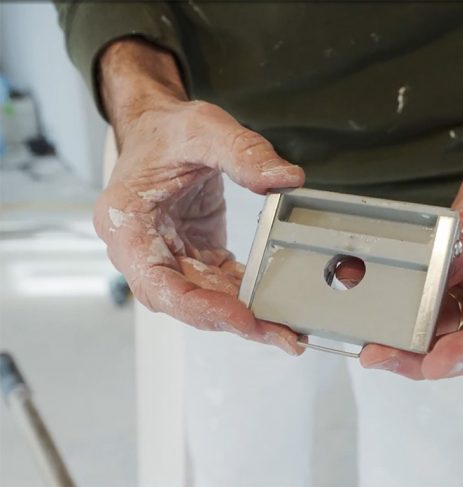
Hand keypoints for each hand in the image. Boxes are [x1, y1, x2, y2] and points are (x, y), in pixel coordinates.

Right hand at [94, 39, 304, 354]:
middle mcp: (143, 250)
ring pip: (206, 300)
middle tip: (282, 334)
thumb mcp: (204, 129)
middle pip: (186, 302)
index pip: (157, 284)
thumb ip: (243, 153)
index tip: (242, 318)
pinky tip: (277, 302)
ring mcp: (169, 257)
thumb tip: (285, 179)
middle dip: (234, 321)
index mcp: (127, 224)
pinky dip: (248, 295)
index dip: (199, 307)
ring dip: (246, 315)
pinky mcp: (193, 256)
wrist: (160, 129)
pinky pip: (220, 284)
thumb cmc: (166, 131)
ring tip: (288, 328)